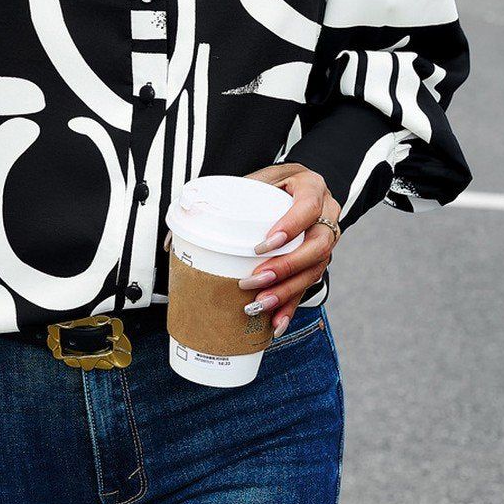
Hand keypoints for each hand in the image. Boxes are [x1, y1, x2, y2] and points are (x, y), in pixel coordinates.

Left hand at [238, 163, 340, 337]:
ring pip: (316, 269)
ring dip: (287, 290)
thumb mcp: (254, 180)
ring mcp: (327, 239)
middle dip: (286, 266)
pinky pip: (309, 285)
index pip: (308, 208)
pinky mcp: (319, 260)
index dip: (290, 227)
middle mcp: (327, 214)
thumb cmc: (271, 184)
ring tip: (260, 303)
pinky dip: (291, 306)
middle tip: (256, 279)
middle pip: (317, 245)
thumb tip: (176, 228)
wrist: (297, 186)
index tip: (263, 245)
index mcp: (312, 187)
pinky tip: (276, 323)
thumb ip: (223, 199)